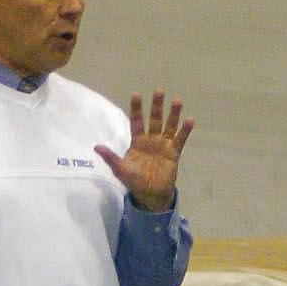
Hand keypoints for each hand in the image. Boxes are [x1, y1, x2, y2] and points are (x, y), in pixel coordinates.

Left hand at [97, 91, 193, 211]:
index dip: (137, 109)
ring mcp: (163, 145)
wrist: (151, 194)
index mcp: (138, 141)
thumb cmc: (134, 181)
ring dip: (173, 114)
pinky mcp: (174, 153)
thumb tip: (96, 147)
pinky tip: (190, 120)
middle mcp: (151, 140)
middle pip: (154, 119)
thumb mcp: (121, 170)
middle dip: (156, 106)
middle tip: (159, 91)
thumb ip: (111, 157)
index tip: (137, 95)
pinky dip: (185, 131)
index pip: (137, 122)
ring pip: (169, 126)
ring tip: (177, 101)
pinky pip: (180, 140)